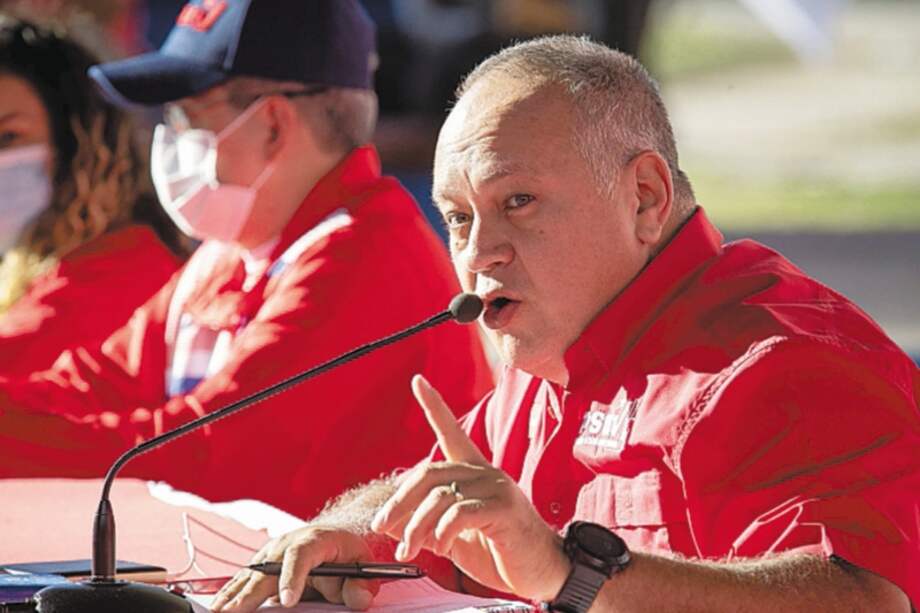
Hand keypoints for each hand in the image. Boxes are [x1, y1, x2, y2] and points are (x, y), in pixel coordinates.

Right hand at [211, 526, 377, 611]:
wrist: (332, 537)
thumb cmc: (345, 553)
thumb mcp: (361, 565)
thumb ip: (361, 585)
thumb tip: (359, 599)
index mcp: (315, 539)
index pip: (301, 555)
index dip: (292, 577)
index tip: (288, 601)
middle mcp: (288, 543)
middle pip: (267, 568)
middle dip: (251, 592)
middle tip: (235, 612)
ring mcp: (270, 553)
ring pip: (249, 574)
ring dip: (232, 594)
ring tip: (219, 612)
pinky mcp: (260, 564)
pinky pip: (242, 580)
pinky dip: (229, 593)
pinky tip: (218, 607)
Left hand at [370, 375, 570, 601]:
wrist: (542, 573)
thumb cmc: (499, 553)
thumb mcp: (452, 537)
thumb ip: (425, 525)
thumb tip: (387, 522)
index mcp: (474, 474)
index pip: (452, 432)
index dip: (434, 406)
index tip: (418, 382)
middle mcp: (485, 473)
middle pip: (430, 473)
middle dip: (399, 501)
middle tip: (383, 527)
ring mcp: (497, 488)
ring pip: (441, 496)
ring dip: (416, 526)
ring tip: (409, 549)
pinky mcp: (505, 509)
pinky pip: (461, 512)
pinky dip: (442, 531)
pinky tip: (441, 546)